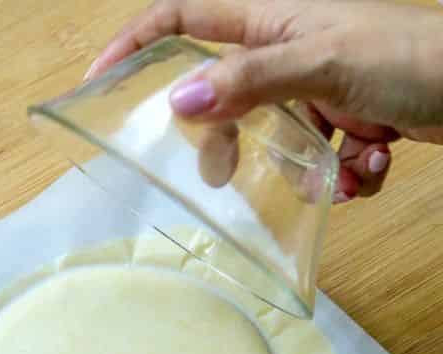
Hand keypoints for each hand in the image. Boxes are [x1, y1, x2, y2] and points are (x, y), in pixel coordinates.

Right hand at [87, 0, 442, 200]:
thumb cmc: (411, 53)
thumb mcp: (322, 62)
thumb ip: (249, 81)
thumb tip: (179, 99)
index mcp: (273, 19)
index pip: (184, 20)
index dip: (137, 46)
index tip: (98, 84)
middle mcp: (290, 51)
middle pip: (223, 101)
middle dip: (229, 146)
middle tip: (224, 177)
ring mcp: (322, 90)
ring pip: (277, 144)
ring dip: (305, 172)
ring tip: (337, 174)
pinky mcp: (352, 126)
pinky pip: (322, 165)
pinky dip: (345, 179)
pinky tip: (373, 168)